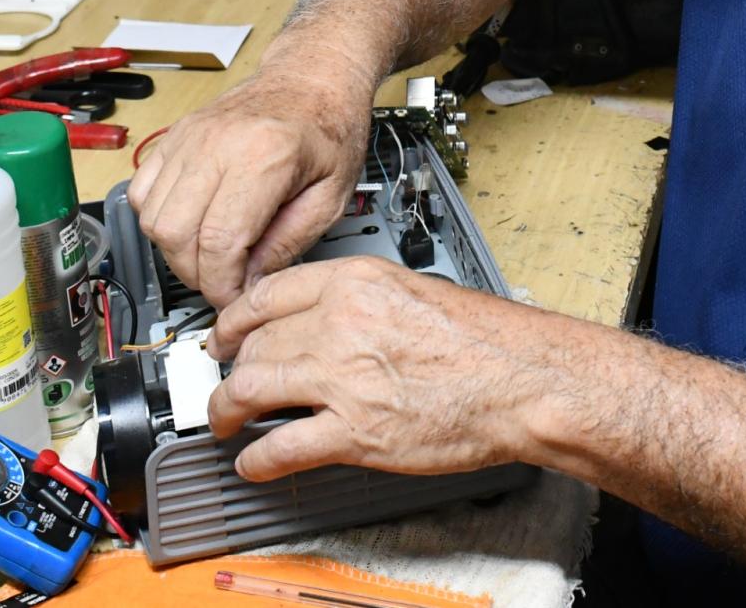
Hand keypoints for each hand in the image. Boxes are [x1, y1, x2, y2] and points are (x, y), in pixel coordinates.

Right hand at [129, 64, 370, 306]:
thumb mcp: (331, 196)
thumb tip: (248, 282)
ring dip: (176, 250)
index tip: (234, 298)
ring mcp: (190, 137)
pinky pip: (142, 191)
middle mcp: (218, 143)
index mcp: (264, 156)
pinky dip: (159, 219)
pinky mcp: (175, 136)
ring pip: (152, 217)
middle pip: (176, 233)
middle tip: (224, 281)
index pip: (219, 241)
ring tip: (211, 255)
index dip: (222, 284)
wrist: (313, 78)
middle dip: (196, 274)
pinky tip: (192, 225)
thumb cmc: (329, 128)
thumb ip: (288, 243)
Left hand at [203, 257, 568, 480]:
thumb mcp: (413, 289)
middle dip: (231, 369)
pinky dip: (257, 460)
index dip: (232, 321)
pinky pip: (280, 447)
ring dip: (226, 412)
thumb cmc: (486, 341)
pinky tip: (255, 463)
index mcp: (355, 282)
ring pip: (249, 390)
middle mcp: (340, 323)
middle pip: (253, 343)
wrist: (522, 379)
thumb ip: (360, 301)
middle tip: (229, 384)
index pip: (265, 295)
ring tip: (225, 423)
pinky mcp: (354, 432)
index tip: (223, 335)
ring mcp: (343, 378)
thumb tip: (322, 320)